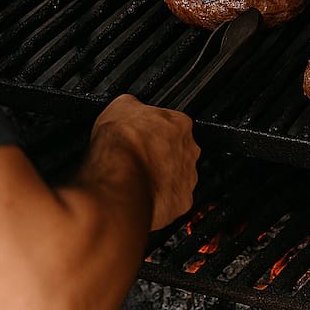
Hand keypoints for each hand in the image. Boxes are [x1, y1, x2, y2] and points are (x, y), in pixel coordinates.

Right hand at [89, 94, 199, 229]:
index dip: (154, 129)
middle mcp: (190, 151)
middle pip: (178, 151)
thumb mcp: (119, 106)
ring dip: (160, 179)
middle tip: (138, 157)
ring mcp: (188, 179)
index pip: (173, 123)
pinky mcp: (181, 203)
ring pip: (177, 178)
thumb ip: (133, 106)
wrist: (120, 180)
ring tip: (136, 179)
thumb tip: (130, 107)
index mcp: (180, 124)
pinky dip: (159, 200)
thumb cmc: (121, 144)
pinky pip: (172, 201)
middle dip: (161, 155)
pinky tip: (140, 196)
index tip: (141, 134)